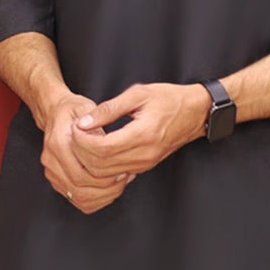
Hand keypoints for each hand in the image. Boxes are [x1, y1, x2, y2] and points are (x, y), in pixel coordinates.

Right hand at [41, 91, 135, 213]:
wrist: (56, 114)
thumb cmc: (74, 111)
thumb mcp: (87, 109)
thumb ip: (98, 126)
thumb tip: (110, 143)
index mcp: (58, 143)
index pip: (81, 173)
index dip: (105, 176)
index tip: (123, 170)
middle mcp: (51, 160)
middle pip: (80, 187)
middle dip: (106, 188)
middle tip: (124, 178)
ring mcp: (52, 172)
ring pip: (79, 197)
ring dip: (103, 195)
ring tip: (119, 184)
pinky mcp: (56, 180)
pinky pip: (77, 200)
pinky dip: (96, 200)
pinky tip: (109, 190)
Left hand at [69, 81, 210, 179]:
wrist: (195, 113)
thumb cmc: (169, 99)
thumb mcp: (138, 94)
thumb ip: (109, 109)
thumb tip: (84, 122)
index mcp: (143, 134)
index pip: (102, 148)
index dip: (83, 141)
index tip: (75, 127)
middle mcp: (144, 154)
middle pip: (100, 166)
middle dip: (81, 153)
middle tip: (74, 135)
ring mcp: (144, 164)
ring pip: (105, 174)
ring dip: (88, 161)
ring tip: (82, 142)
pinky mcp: (143, 167)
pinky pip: (115, 174)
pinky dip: (99, 166)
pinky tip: (95, 150)